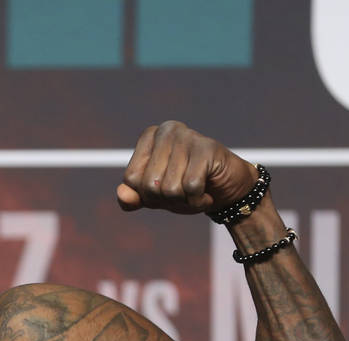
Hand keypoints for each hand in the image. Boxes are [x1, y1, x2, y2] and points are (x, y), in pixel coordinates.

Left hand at [116, 121, 256, 214]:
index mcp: (149, 137)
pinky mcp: (207, 148)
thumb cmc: (186, 190)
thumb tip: (121, 194)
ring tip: (196, 191)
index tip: (164, 189)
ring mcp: (188, 136)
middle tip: (183, 192)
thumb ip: (132, 197)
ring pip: (170, 189)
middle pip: (149, 185)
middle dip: (166, 200)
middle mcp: (167, 130)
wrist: (227, 192)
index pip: (131, 179)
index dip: (147, 195)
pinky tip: (207, 193)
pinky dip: (198, 201)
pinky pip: (191, 188)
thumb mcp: (154, 197)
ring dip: (184, 201)